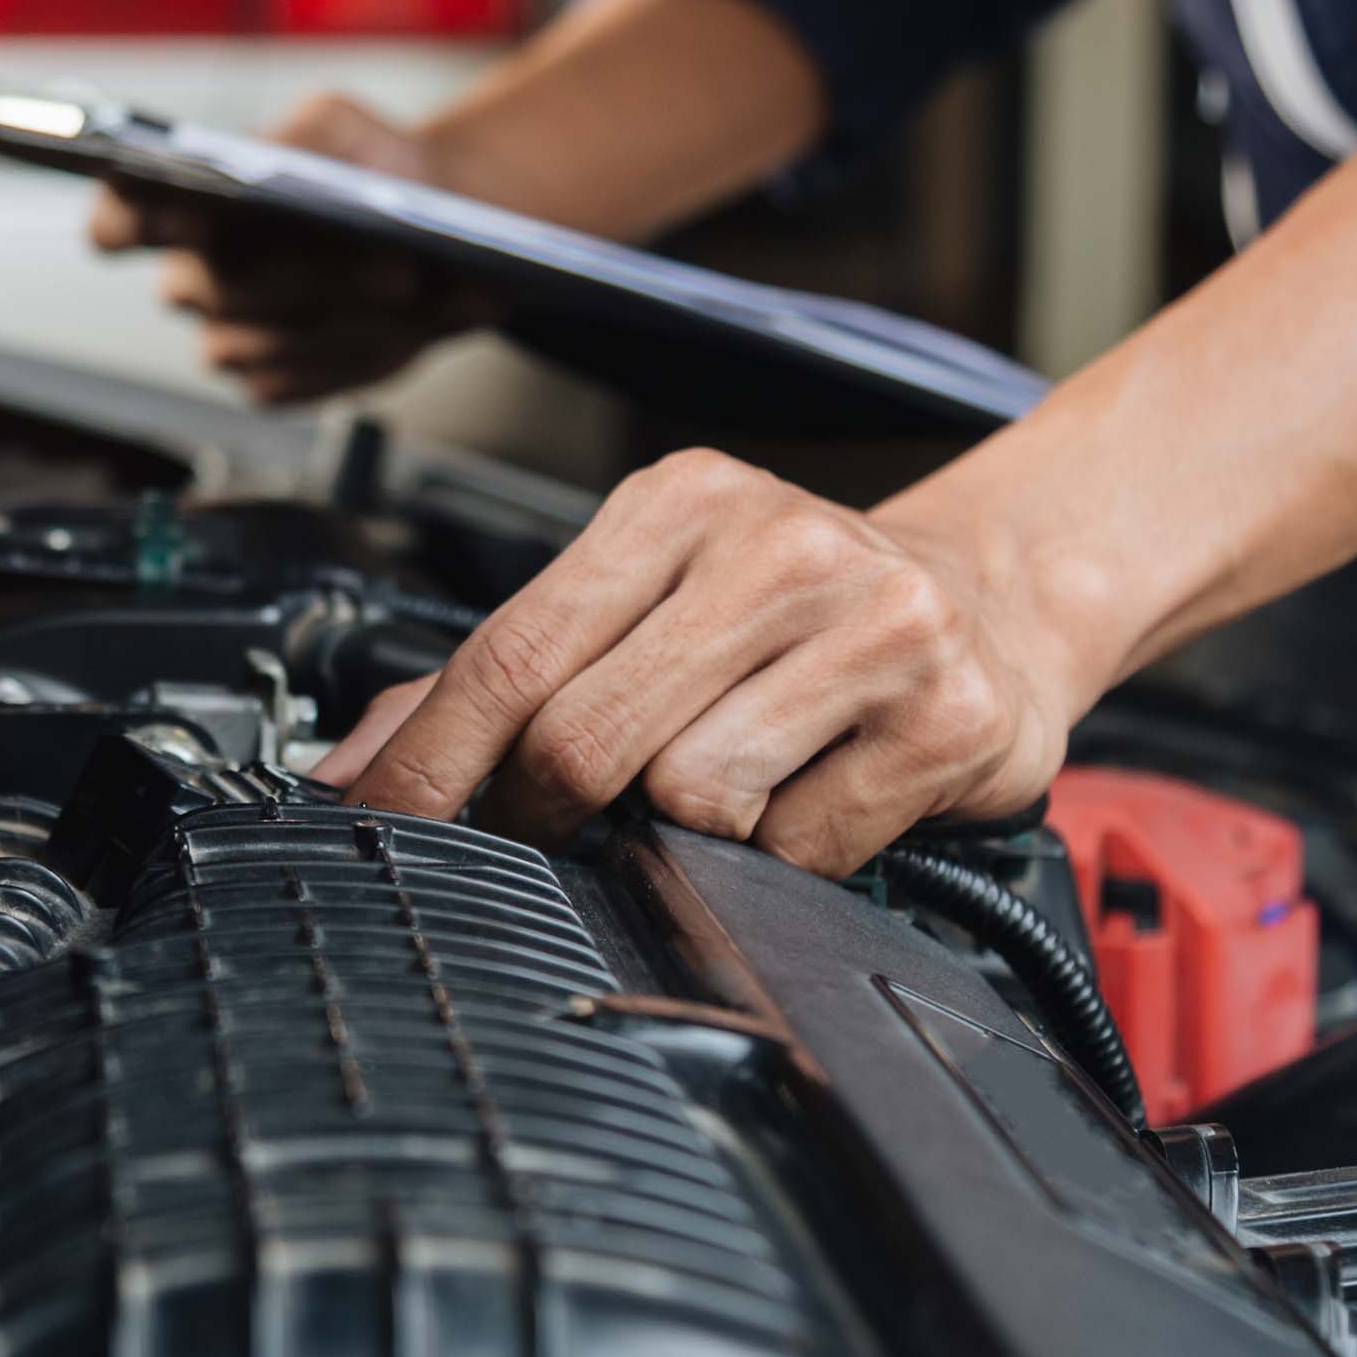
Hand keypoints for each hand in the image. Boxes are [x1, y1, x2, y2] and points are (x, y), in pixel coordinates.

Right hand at [85, 92, 499, 404]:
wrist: (434, 233)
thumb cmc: (370, 168)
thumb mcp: (340, 124)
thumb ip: (301, 136)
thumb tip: (277, 176)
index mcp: (183, 205)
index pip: (117, 220)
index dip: (129, 221)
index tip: (186, 210)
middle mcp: (190, 278)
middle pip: (211, 288)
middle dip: (298, 274)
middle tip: (385, 260)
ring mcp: (226, 337)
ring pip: (249, 344)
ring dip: (334, 319)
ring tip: (408, 288)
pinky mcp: (269, 382)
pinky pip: (287, 383)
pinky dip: (346, 358)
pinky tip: (396, 329)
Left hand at [311, 450, 1085, 875]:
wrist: (1000, 592)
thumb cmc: (798, 609)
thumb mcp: (656, 593)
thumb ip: (512, 671)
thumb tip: (356, 764)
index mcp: (683, 503)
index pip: (515, 646)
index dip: (432, 756)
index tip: (376, 820)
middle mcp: (780, 546)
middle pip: (587, 737)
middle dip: (550, 809)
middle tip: (567, 821)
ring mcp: (876, 626)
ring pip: (692, 800)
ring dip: (695, 826)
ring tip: (747, 773)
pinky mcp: (946, 719)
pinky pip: (798, 849)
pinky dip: (789, 853)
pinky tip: (821, 792)